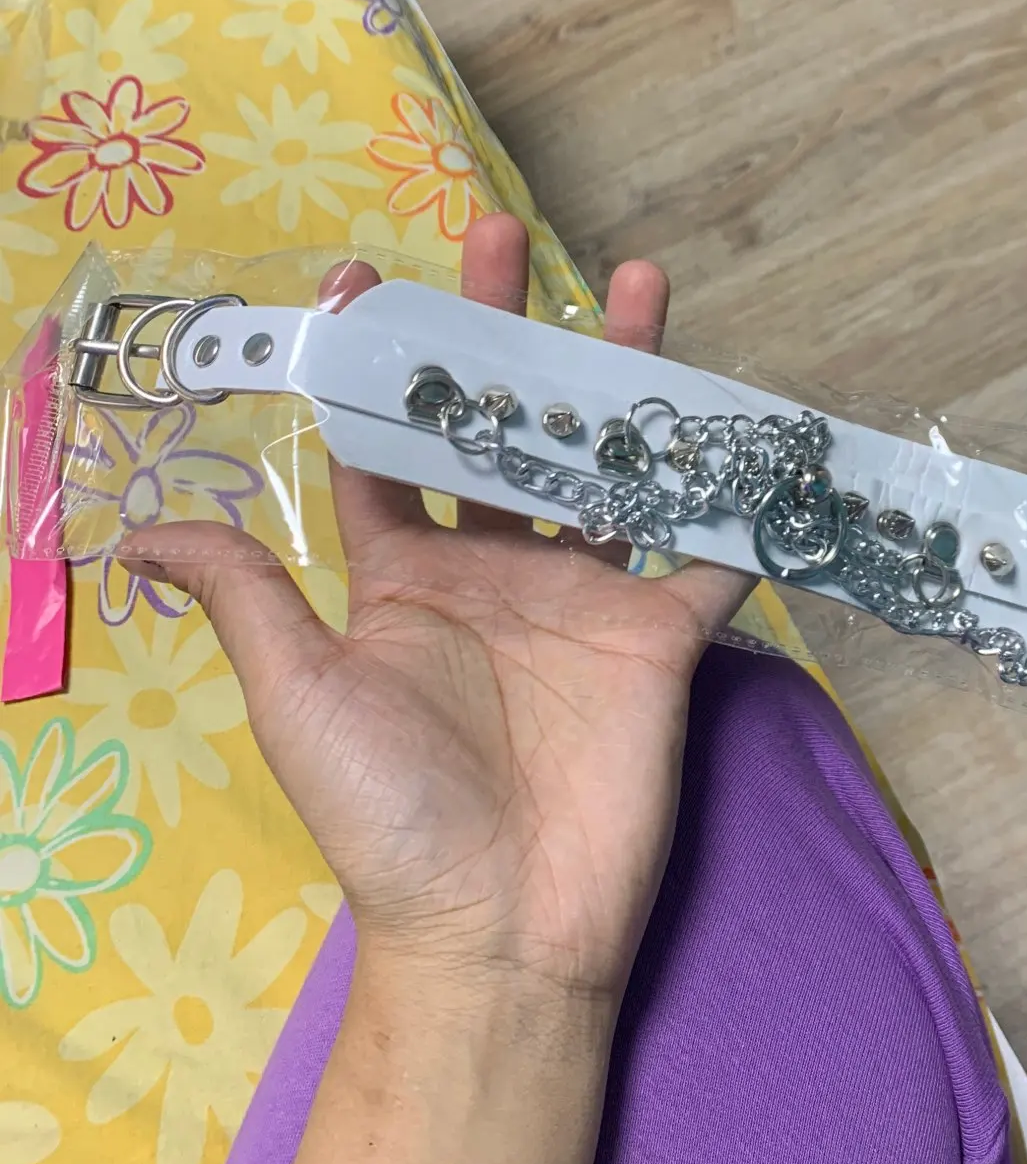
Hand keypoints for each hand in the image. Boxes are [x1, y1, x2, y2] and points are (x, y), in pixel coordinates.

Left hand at [123, 214, 747, 1010]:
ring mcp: (586, 598)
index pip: (386, 446)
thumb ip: (248, 595)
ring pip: (609, 462)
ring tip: (639, 279)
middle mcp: (497, 570)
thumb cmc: (386, 813)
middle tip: (502, 233)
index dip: (374, 364)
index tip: (367, 276)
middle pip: (502, 427)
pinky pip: (705, 552)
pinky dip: (734, 497)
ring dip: (625, 375)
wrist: (498, 930)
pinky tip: (752, 419)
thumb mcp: (300, 694)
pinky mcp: (660, 635)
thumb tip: (137, 530)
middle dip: (503, 332)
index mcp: (405, 576)